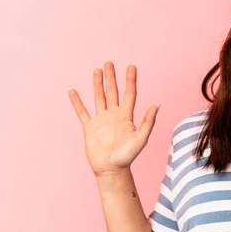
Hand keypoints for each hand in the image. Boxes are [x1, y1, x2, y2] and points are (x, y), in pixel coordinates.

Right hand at [68, 61, 159, 176]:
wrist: (111, 169)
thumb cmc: (128, 156)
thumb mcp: (141, 138)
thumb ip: (148, 121)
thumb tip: (157, 104)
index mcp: (127, 116)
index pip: (129, 93)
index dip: (130, 79)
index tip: (131, 65)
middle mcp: (114, 115)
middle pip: (113, 91)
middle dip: (111, 77)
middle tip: (109, 62)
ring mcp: (101, 120)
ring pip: (99, 97)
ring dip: (97, 84)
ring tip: (96, 70)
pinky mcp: (89, 127)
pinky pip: (82, 111)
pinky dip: (77, 101)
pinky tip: (73, 91)